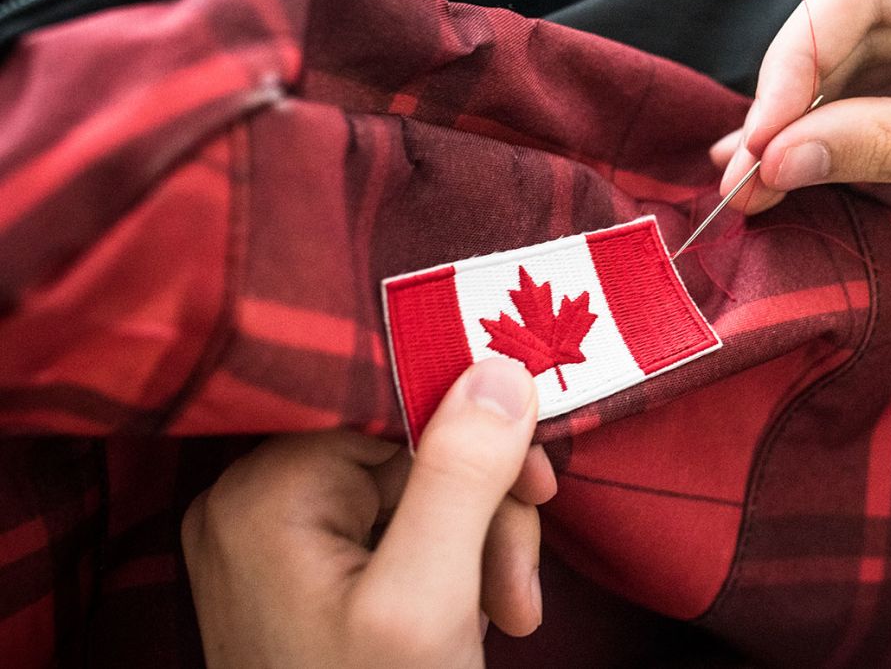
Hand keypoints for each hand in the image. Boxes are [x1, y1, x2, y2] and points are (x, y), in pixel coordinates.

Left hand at [182, 359, 555, 668]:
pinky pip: (399, 535)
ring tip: (506, 616)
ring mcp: (280, 542)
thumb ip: (461, 477)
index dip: (476, 432)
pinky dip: (451, 572)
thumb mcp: (430, 597)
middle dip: (485, 516)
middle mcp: (258, 503)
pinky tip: (472, 621)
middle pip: (412, 456)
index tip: (537, 480)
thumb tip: (498, 365)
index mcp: (265, 494)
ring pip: (418, 496)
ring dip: (480, 550)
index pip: (391, 408)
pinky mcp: (308, 575)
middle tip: (517, 589)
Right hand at [715, 0, 890, 326]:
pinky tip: (787, 170)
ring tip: (748, 185)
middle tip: (740, 175)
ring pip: (857, 65)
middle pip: (853, 25)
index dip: (798, 58)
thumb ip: (884, 148)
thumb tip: (773, 159)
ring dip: (803, 126)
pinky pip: (878, 99)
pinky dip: (834, 138)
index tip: (762, 136)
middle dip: (793, 103)